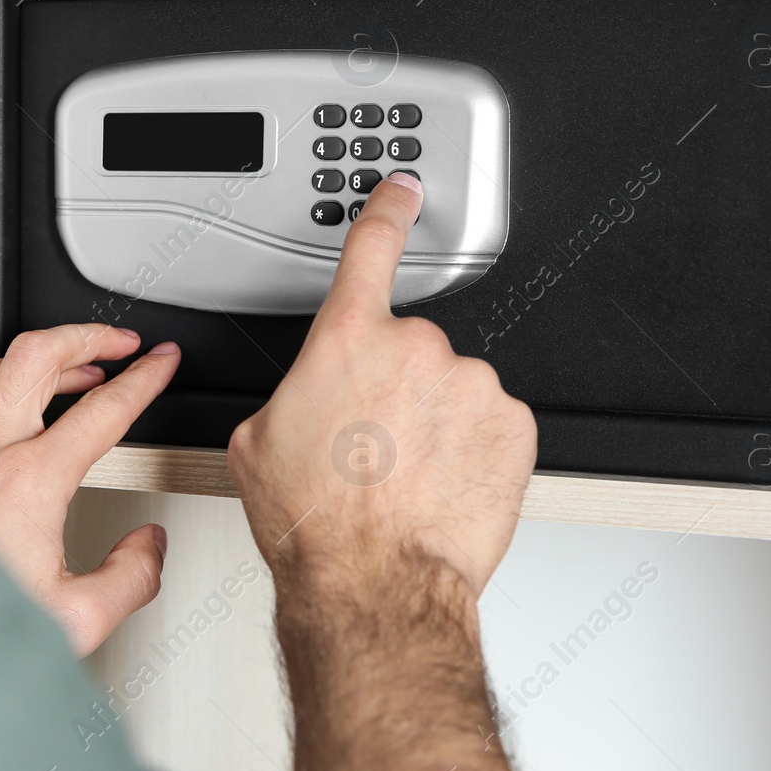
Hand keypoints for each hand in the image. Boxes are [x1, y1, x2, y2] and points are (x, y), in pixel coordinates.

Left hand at [0, 324, 179, 656]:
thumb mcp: (74, 621)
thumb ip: (130, 579)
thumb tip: (148, 546)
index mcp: (29, 482)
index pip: (104, 408)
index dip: (146, 377)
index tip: (163, 362)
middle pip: (40, 354)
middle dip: (89, 335)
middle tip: (122, 340)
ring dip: (45, 355)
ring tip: (76, 365)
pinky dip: (2, 380)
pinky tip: (13, 401)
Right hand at [229, 172, 534, 770]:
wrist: (373, 582)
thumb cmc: (315, 523)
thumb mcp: (256, 442)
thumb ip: (289, 392)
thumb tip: (301, 398)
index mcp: (347, 339)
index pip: (372, 246)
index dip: (388, 209)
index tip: (404, 188)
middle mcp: (415, 348)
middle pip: (410, 346)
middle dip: (395, 386)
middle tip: (373, 442)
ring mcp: (471, 384)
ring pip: (453, 388)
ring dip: (435, 420)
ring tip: (406, 475)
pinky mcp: (513, 425)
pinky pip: (490, 423)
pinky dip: (472, 448)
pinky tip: (443, 483)